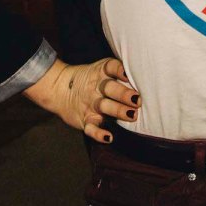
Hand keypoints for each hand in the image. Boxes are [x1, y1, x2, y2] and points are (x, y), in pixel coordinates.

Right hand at [23, 57, 140, 143]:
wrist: (59, 88)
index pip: (111, 67)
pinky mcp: (84, 120)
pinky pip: (91, 128)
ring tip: (131, 115)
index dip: (120, 70)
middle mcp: (96, 88)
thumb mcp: (100, 69)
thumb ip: (118, 72)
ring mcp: (90, 104)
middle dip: (123, 94)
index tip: (128, 75)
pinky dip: (99, 134)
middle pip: (110, 88)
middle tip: (137, 100)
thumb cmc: (90, 79)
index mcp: (101, 72)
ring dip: (118, 111)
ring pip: (104, 107)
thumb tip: (145, 77)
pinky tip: (108, 137)